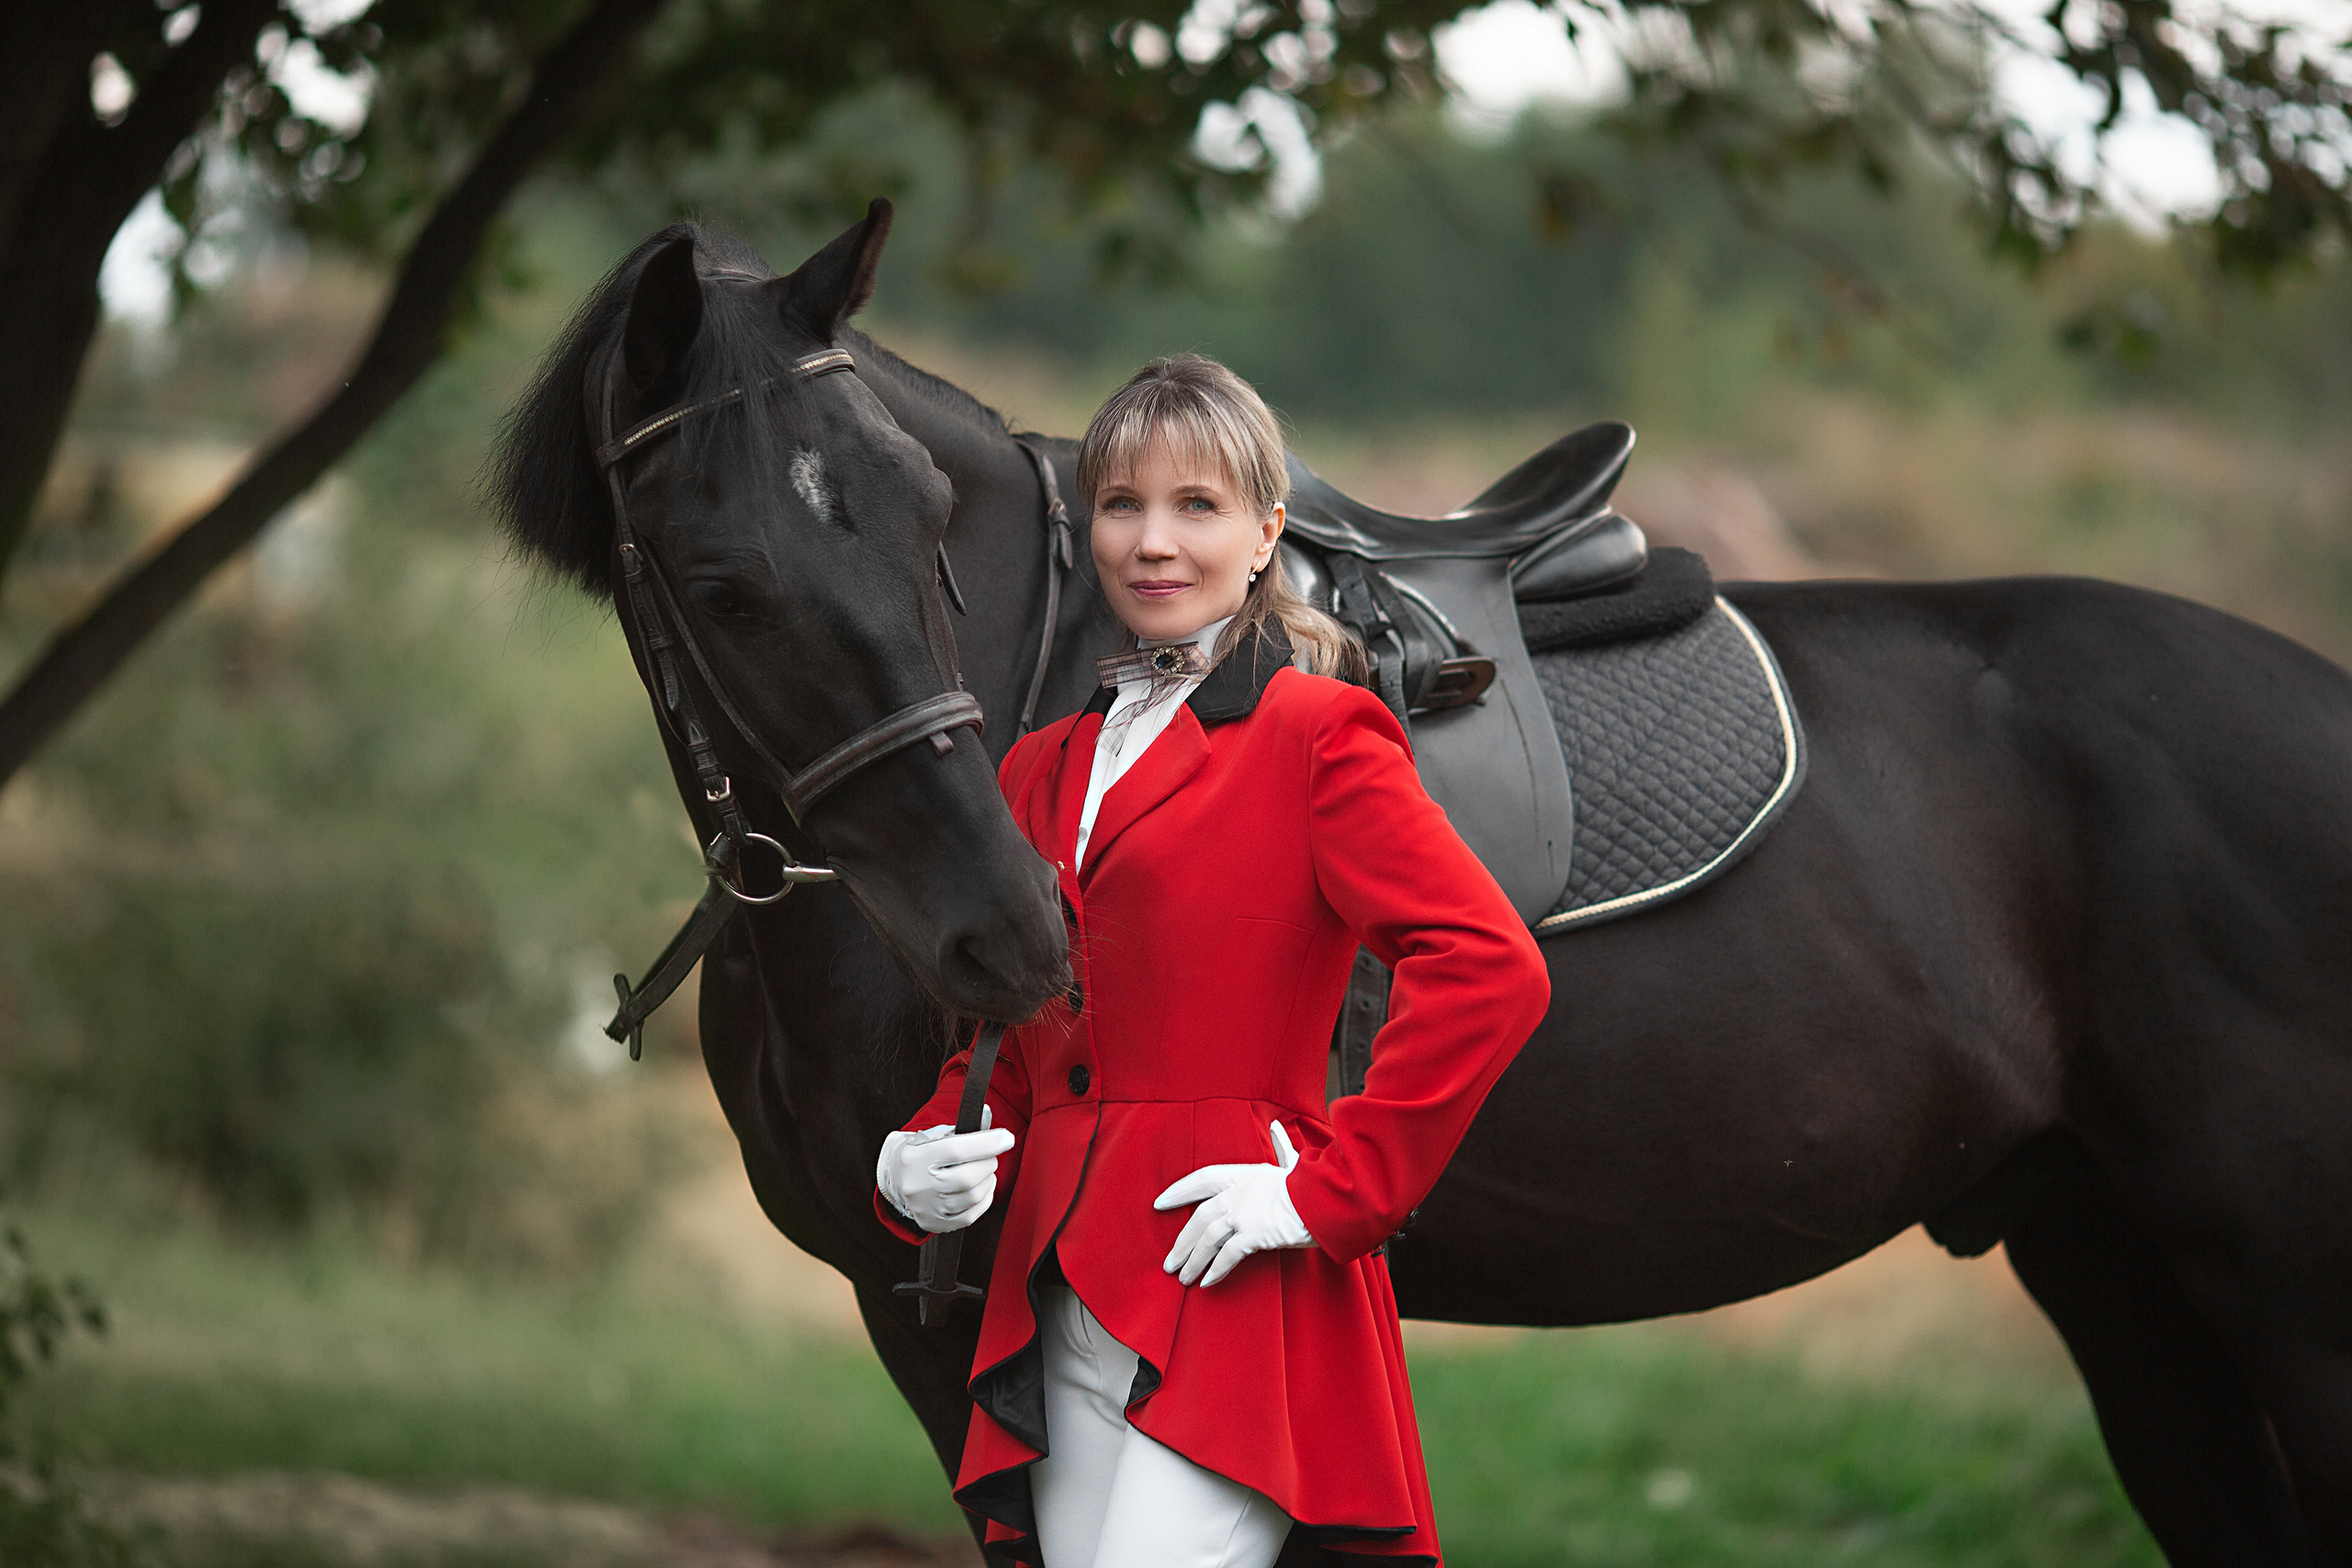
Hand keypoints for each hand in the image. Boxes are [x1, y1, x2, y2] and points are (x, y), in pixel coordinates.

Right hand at [877, 1107, 1015, 1233]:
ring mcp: (927, 1208)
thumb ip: (961, 1128)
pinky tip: (981, 1187)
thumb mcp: (934, 1136)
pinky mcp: (936, 1223)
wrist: (896, 1180)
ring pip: (973, 1196)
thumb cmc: (921, 1153)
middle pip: (968, 1177)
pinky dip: (984, 1199)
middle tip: (990, 1156)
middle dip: (988, 1163)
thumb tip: (988, 1114)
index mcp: (916, 1158)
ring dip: (988, 1180)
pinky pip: (971, 1215)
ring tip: (983, 1171)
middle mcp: (919, 1185)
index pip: (957, 1150)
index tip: (1007, 1138)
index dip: (987, 1143)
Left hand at [1153, 1121, 1315, 1285]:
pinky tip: (1207, 1282)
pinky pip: (1228, 1255)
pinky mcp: (1255, 1234)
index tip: (1160, 1202)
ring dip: (1193, 1260)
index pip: (1203, 1178)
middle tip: (1169, 1261)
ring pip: (1208, 1238)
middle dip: (1182, 1241)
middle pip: (1200, 1217)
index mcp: (1246, 1174)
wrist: (1329, 1197)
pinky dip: (1216, 1269)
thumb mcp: (1295, 1161)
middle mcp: (1240, 1193)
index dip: (1180, 1190)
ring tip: (1183, 1277)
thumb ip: (1282, 1147)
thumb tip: (1277, 1128)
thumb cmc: (1314, 1181)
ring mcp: (1246, 1213)